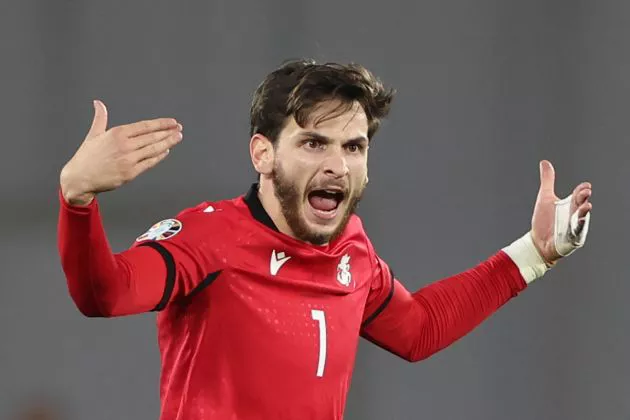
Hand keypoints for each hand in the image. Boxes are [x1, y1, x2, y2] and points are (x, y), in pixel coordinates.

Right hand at [60, 100, 182, 205]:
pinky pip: (149, 163)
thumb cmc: (87, 157)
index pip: (145, 126)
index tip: (172, 122)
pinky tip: (166, 151)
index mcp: (117, 134)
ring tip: (177, 137)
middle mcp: (125, 145)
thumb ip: (100, 118)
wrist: (80, 178)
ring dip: (168, 143)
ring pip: (153, 149)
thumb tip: (98, 103)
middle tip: (179, 129)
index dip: (161, 124)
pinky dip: (159, 156)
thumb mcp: (93, 134)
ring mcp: (129, 160)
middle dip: (168, 132)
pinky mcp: (130, 173)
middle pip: (152, 137)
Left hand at [531, 160, 592, 263]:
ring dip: (584, 213)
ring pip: (581, 219)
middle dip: (584, 199)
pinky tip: (578, 222)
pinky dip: (577, 228)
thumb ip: (547, 180)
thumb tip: (545, 162)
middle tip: (585, 192)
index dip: (582, 190)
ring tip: (586, 206)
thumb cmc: (544, 220)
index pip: (578, 195)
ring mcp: (574, 227)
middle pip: (581, 205)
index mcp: (570, 204)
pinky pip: (576, 234)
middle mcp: (574, 215)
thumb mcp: (545, 198)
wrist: (538, 241)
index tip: (585, 186)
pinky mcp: (571, 239)